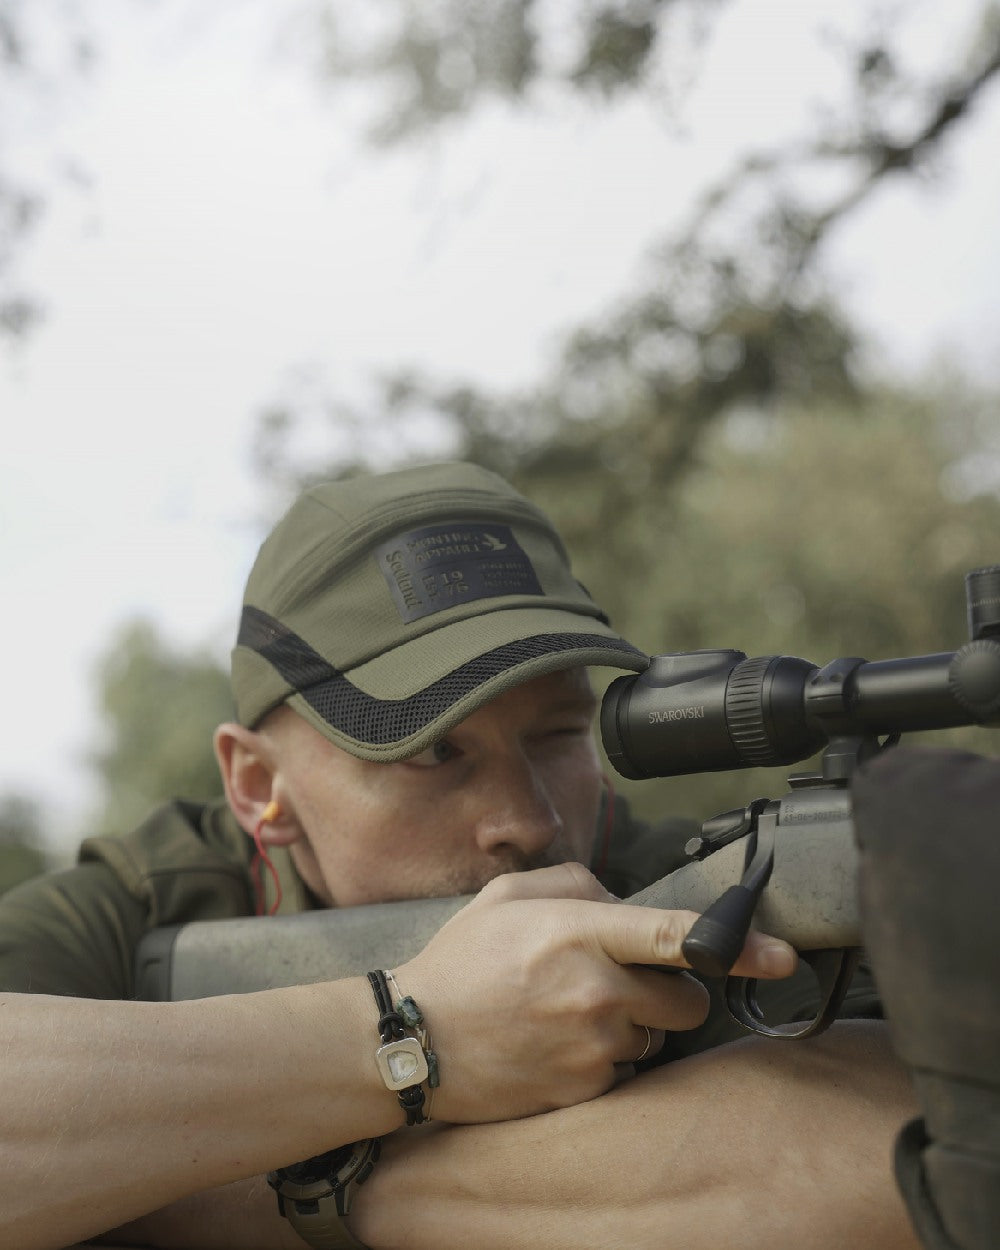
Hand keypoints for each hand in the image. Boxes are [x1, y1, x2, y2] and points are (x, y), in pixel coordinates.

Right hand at [396, 862, 796, 1123]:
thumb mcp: (508, 894)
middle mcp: (595, 992)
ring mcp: (591, 1048)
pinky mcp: (583, 1091)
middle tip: (623, 981)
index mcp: (578, 933)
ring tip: (570, 1013)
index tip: (783, 956)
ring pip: (655, 1037)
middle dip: (671, 990)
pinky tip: (558, 1044)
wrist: (414, 1042)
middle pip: (686, 1000)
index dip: (738, 945)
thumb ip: (578, 884)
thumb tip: (624, 902)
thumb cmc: (461, 961)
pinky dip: (605, 1059)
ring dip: (633, 1025)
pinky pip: (624, 1072)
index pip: (674, 936)